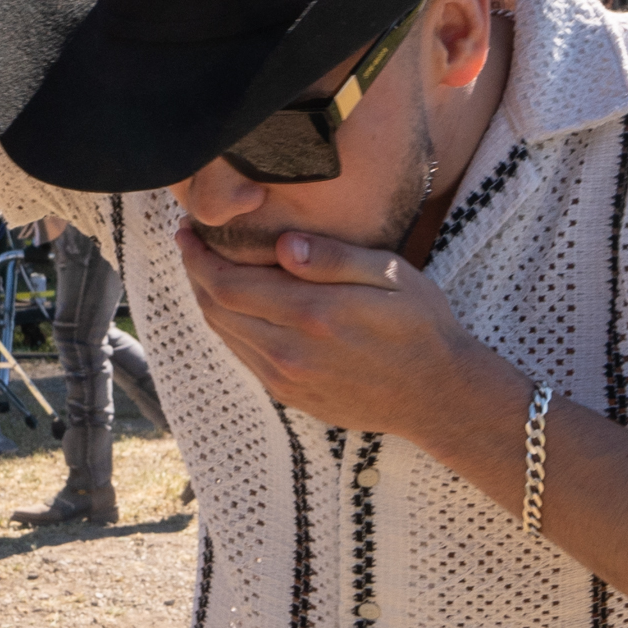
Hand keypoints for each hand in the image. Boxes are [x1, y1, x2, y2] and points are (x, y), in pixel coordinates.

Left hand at [179, 224, 504, 441]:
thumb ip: (334, 258)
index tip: (188, 231)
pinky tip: (237, 305)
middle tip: (190, 243)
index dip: (198, 255)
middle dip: (195, 272)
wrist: (439, 396)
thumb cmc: (421, 326)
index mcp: (312, 314)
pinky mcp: (291, 397)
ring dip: (208, 299)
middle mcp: (290, 353)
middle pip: (215, 309)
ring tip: (206, 268)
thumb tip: (282, 246)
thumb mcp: (392, 276)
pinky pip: (243, 357)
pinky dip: (229, 327)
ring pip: (224, 334)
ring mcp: (287, 380)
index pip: (227, 283)